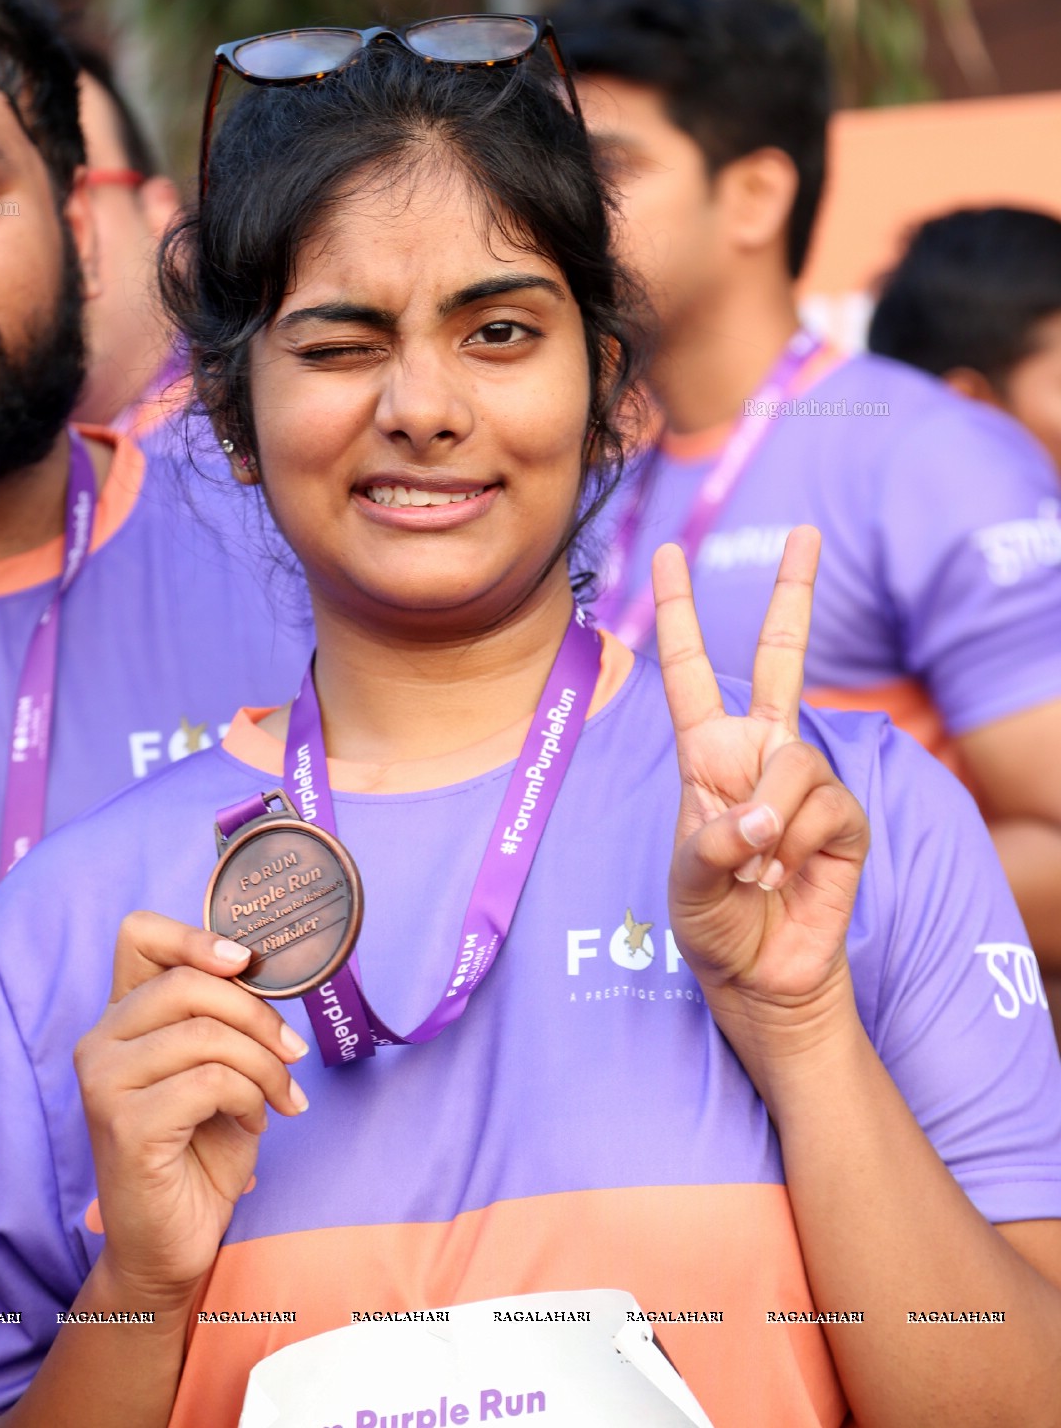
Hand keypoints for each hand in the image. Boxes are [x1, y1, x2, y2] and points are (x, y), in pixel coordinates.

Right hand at [73, 912, 309, 1307]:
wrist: (173, 1245)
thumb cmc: (200, 1150)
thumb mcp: (215, 1068)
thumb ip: (221, 1017)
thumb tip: (263, 972)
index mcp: (120, 1017)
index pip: (138, 934)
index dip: (196, 935)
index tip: (246, 963)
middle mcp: (99, 1041)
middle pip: (189, 982)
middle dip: (258, 1015)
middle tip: (292, 1053)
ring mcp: (104, 1082)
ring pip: (207, 1034)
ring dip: (264, 1065)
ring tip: (278, 1097)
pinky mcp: (124, 1125)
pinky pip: (210, 1081)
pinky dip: (250, 1098)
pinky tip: (254, 1124)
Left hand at [653, 527, 869, 1064]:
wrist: (762, 980)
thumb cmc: (714, 926)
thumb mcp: (686, 884)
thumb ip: (712, 842)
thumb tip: (762, 816)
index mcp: (707, 754)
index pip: (691, 670)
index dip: (678, 611)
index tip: (668, 552)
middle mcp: (759, 754)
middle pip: (781, 657)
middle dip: (794, 592)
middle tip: (805, 532)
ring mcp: (804, 782)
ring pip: (797, 758)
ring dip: (771, 817)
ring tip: (757, 866)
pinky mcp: (844, 820)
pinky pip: (824, 805)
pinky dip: (797, 842)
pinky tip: (788, 874)